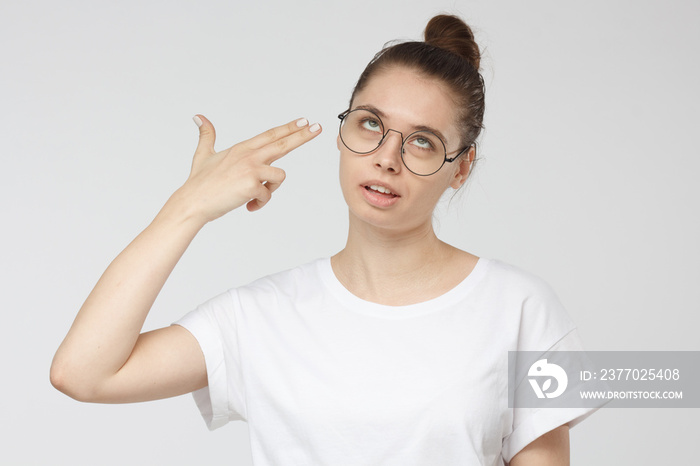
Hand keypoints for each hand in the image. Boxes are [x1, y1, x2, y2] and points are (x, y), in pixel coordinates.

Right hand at [176, 114, 321, 222]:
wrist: (192, 202)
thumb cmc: (199, 182)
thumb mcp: (203, 154)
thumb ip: (207, 135)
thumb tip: (198, 117)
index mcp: (242, 148)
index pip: (271, 135)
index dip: (288, 128)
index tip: (303, 121)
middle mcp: (249, 155)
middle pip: (283, 144)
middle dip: (302, 135)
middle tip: (318, 127)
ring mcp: (252, 169)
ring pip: (279, 176)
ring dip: (269, 189)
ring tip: (251, 196)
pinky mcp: (253, 185)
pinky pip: (267, 195)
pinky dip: (259, 203)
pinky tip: (246, 205)